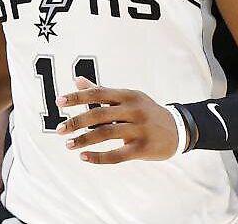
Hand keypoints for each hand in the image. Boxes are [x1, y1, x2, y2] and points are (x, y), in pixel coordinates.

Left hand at [54, 77, 178, 163]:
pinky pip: (117, 155)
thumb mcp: (128, 97)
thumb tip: (77, 80)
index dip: (78, 97)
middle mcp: (134, 110)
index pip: (98, 93)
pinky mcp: (143, 148)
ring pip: (106, 134)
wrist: (178, 129)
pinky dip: (99, 157)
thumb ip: (101, 91)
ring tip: (69, 145)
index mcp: (128, 95)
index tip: (59, 101)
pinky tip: (84, 157)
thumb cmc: (146, 112)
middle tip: (60, 129)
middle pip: (99, 114)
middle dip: (76, 122)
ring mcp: (139, 129)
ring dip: (84, 140)